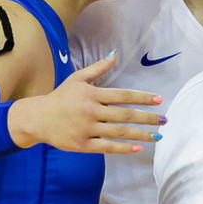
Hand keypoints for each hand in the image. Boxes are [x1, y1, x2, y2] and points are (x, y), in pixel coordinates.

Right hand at [7, 54, 164, 155]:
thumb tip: (116, 54)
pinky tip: (138, 148)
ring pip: (119, 132)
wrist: (38, 118)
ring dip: (141, 135)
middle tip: (164, 120)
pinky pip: (107, 147)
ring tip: (157, 136)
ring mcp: (87, 129)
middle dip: (147, 118)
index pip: (123, 96)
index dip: (142, 98)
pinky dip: (123, 148)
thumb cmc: (61, 97)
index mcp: (92, 94)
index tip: (159, 100)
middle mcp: (91, 111)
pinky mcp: (83, 145)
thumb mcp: (77, 79)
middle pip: (125, 115)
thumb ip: (98, 68)